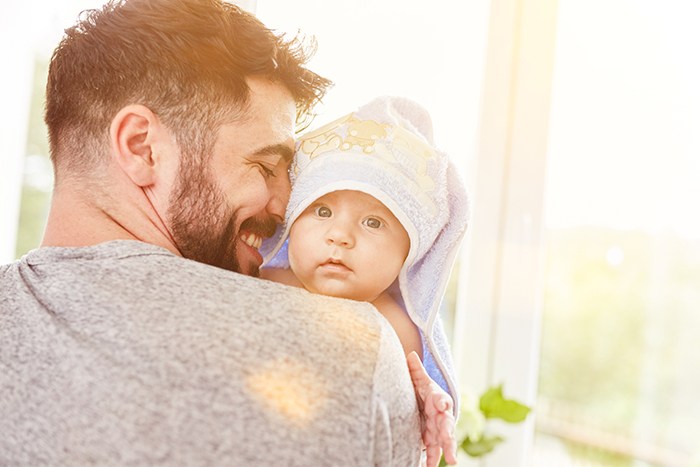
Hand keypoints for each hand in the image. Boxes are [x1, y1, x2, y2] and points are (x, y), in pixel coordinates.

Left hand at [407, 351, 456, 466]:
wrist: (428, 405)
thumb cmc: (425, 392)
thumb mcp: (420, 381)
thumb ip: (415, 370)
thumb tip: (410, 354)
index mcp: (438, 400)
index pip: (441, 399)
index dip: (441, 401)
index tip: (441, 403)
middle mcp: (442, 417)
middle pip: (447, 425)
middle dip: (449, 433)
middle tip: (449, 439)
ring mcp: (439, 430)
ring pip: (444, 442)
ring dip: (447, 451)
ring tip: (452, 461)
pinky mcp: (433, 441)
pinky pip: (434, 452)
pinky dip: (432, 460)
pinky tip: (427, 466)